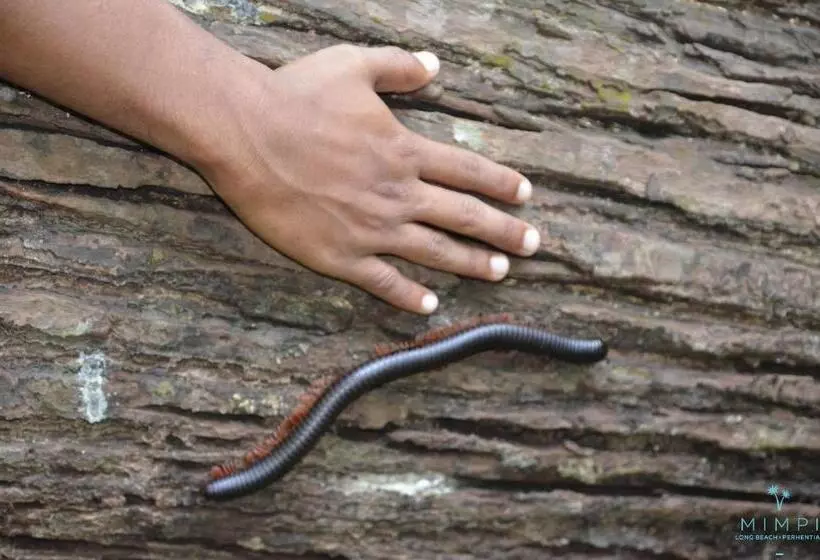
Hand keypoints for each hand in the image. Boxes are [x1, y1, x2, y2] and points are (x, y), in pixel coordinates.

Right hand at [201, 45, 540, 314]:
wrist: (246, 133)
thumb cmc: (296, 94)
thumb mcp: (353, 65)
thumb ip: (399, 68)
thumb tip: (434, 65)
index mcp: (404, 151)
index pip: (468, 172)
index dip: (501, 184)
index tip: (525, 196)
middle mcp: (398, 194)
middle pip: (464, 217)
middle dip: (504, 232)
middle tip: (533, 246)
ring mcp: (371, 229)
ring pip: (435, 252)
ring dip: (471, 264)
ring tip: (500, 273)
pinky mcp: (340, 255)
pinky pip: (383, 282)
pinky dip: (409, 295)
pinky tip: (431, 304)